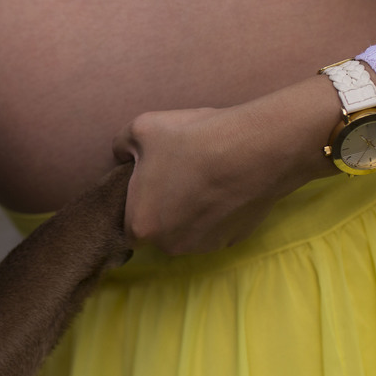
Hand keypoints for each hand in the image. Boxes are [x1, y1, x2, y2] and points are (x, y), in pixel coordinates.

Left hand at [111, 77, 341, 254]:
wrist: (255, 148)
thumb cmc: (192, 139)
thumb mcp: (141, 128)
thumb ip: (120, 146)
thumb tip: (120, 155)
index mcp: (141, 225)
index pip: (130, 219)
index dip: (140, 197)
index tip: (153, 175)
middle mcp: (170, 245)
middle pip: (159, 227)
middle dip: (166, 204)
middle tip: (180, 170)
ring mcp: (205, 247)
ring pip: (188, 228)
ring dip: (192, 209)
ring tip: (205, 174)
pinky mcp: (234, 241)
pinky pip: (217, 226)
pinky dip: (218, 211)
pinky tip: (226, 184)